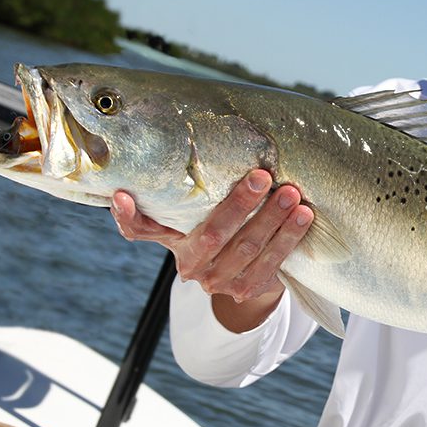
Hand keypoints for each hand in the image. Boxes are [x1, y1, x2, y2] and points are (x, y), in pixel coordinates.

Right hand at [110, 169, 313, 329]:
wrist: (247, 276)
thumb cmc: (224, 228)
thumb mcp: (201, 213)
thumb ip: (196, 191)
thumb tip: (196, 136)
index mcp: (171, 239)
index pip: (139, 230)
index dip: (127, 216)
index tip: (122, 195)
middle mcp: (188, 264)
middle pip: (212, 234)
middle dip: (241, 204)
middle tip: (264, 176)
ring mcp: (217, 281)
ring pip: (248, 247)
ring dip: (273, 219)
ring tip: (292, 194)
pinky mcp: (245, 290)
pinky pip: (271, 262)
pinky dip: (289, 237)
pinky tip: (304, 216)